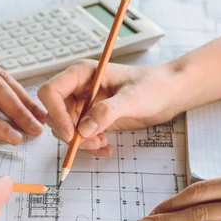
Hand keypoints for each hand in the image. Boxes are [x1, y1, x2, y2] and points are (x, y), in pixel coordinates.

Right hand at [37, 60, 179, 155]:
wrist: (169, 93)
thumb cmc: (154, 85)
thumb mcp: (132, 98)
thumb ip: (107, 112)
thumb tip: (84, 129)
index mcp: (81, 74)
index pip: (51, 91)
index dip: (55, 113)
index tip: (71, 133)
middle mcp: (78, 88)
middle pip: (55, 114)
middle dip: (70, 133)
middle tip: (92, 143)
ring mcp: (84, 104)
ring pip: (66, 129)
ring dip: (81, 142)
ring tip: (103, 144)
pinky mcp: (92, 118)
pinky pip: (80, 136)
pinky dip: (89, 145)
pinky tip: (106, 147)